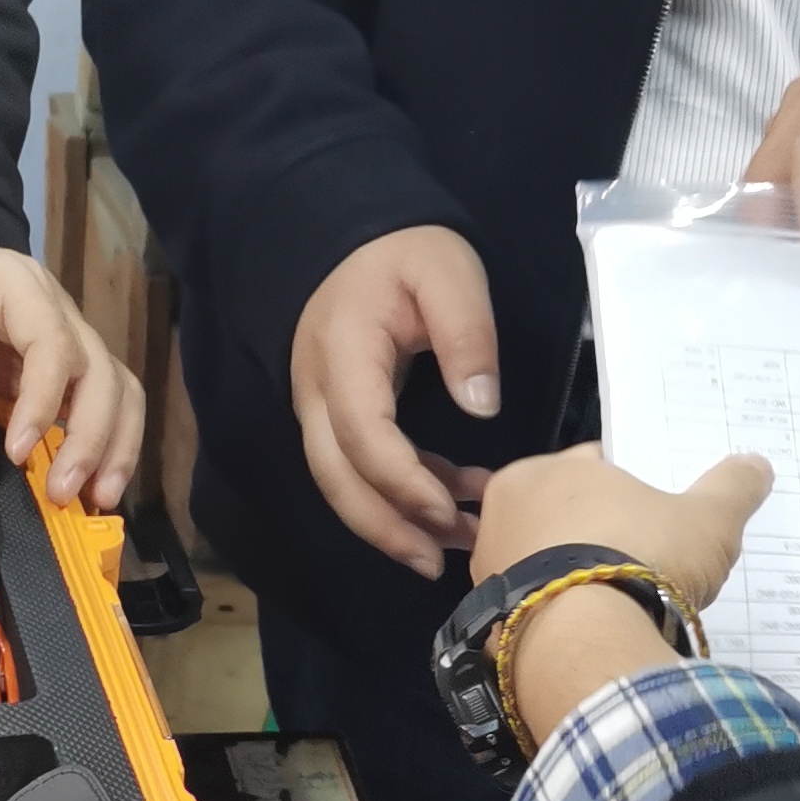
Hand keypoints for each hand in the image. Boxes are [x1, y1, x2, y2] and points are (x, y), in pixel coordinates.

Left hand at [0, 245, 143, 509]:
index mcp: (17, 286)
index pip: (53, 343)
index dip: (41, 402)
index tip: (16, 452)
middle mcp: (59, 310)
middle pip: (101, 372)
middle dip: (90, 437)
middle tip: (60, 492)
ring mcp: (69, 340)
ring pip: (117, 390)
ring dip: (114, 446)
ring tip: (97, 498)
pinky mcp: (65, 372)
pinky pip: (103, 406)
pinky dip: (106, 446)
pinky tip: (93, 487)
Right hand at [290, 226, 500, 575]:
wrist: (350, 238)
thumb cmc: (403, 252)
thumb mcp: (448, 273)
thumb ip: (467, 334)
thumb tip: (482, 408)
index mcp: (343, 355)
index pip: (362, 436)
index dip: (404, 483)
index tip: (450, 511)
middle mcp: (317, 393)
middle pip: (337, 479)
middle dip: (388, 528)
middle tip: (440, 562)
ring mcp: (320, 408)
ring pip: (342, 484)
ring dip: (394, 522)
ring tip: (456, 545)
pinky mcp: (336, 417)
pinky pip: (358, 469)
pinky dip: (400, 494)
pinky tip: (449, 505)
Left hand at [471, 445, 774, 613]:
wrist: (586, 646)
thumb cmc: (641, 559)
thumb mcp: (706, 520)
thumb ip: (731, 487)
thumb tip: (756, 465)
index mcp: (540, 472)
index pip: (590, 466)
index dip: (630, 487)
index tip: (657, 511)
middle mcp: (501, 516)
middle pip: (564, 516)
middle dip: (600, 533)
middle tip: (646, 557)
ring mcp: (488, 575)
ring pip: (545, 566)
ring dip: (578, 578)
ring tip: (625, 601)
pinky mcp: (489, 627)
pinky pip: (537, 613)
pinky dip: (563, 619)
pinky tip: (598, 633)